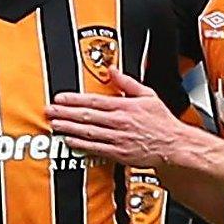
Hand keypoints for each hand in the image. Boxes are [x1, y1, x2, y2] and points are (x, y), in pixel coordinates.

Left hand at [46, 66, 194, 168]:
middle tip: (50, 111)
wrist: (173, 144)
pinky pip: (96, 148)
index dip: (74, 99)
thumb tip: (112, 70)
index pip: (93, 101)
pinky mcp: (119, 153)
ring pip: (88, 132)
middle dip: (65, 113)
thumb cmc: (161, 121)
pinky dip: (81, 145)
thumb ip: (127, 82)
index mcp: (124, 106)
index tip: (60, 98)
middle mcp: (119, 122)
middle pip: (86, 116)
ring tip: (55, 124)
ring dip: (69, 128)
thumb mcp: (147, 95)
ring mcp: (118, 139)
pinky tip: (70, 141)